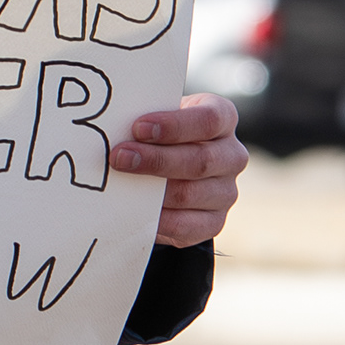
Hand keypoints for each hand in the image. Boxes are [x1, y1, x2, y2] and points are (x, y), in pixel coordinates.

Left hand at [111, 91, 246, 248]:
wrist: (170, 169)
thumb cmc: (162, 136)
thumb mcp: (160, 118)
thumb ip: (147, 121)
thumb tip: (113, 127)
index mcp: (223, 118)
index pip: (209, 120)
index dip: (174, 125)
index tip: (139, 127)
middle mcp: (231, 156)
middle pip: (201, 160)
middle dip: (157, 160)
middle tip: (120, 157)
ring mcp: (226, 192)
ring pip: (190, 194)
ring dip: (152, 191)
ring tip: (122, 183)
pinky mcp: (214, 222)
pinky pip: (186, 226)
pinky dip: (159, 219)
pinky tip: (137, 210)